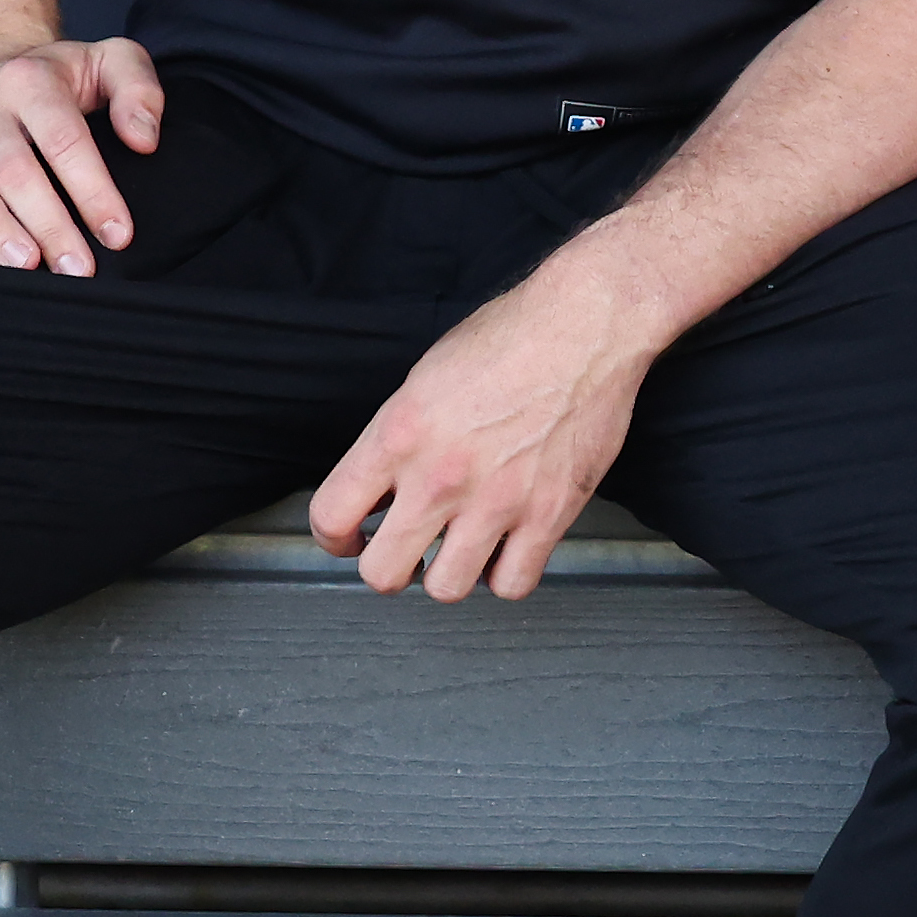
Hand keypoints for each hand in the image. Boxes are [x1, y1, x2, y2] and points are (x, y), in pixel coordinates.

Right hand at [0, 38, 164, 274]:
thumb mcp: (109, 62)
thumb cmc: (58, 78)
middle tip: (77, 269)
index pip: (64, 140)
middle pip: (13, 168)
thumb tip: (144, 139)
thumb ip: (138, 90)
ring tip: (24, 265)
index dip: (93, 191)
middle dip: (48, 224)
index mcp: (31, 81)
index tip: (117, 235)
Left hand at [308, 258, 659, 604]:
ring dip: (448, 573)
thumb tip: (381, 485)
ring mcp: (496, 501)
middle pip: (382, 572)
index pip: (331, 516)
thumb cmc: (511, 337)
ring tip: (459, 549)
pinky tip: (506, 549)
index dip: (334, 538)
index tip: (350, 538)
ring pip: (446, 589)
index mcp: (400, 435)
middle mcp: (440, 475)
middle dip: (388, 566)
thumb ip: (397, 438)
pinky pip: (512, 584)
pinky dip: (506, 574)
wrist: (585, 327)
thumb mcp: (424, 378)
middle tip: (404, 549)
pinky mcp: (548, 515)